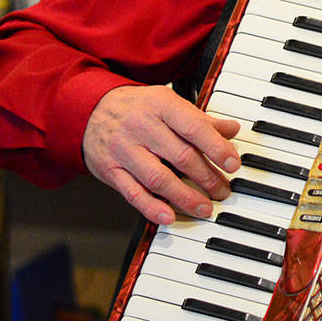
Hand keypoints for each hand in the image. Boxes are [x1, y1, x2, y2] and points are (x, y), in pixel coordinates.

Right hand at [82, 85, 240, 223]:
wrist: (87, 109)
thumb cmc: (137, 107)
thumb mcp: (168, 103)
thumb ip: (200, 119)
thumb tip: (232, 130)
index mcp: (161, 105)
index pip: (194, 127)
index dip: (216, 147)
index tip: (234, 164)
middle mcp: (141, 126)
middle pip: (180, 156)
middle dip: (207, 178)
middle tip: (223, 191)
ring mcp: (124, 149)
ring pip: (159, 178)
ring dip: (185, 197)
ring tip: (205, 208)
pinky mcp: (110, 170)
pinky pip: (133, 192)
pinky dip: (151, 207)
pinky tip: (169, 217)